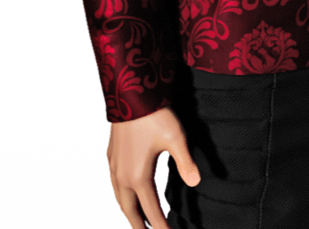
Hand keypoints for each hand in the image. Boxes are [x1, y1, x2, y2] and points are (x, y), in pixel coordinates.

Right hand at [107, 106, 200, 228]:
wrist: (130, 93)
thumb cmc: (153, 115)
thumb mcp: (175, 139)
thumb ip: (185, 163)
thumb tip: (196, 183)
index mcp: (138, 177)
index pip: (151, 212)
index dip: (160, 228)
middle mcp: (121, 176)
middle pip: (130, 212)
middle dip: (140, 227)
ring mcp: (114, 166)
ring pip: (119, 199)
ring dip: (130, 213)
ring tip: (139, 221)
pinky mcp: (111, 155)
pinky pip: (114, 185)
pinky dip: (122, 197)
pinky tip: (127, 192)